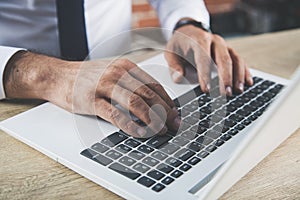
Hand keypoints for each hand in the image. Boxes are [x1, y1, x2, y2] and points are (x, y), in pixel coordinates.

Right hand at [4, 51, 179, 137]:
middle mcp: (117, 74)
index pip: (153, 84)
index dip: (167, 100)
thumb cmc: (87, 77)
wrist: (57, 76)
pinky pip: (115, 114)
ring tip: (161, 129)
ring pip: (136, 103)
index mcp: (125, 67)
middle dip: (165, 111)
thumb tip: (153, 100)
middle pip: (149, 94)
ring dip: (152, 118)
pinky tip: (139, 132)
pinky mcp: (92, 101)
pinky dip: (130, 125)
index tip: (175, 112)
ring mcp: (104, 86)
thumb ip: (131, 83)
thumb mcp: (112, 72)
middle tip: (175, 124)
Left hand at [165, 22, 252, 95]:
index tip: (206, 89)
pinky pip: (241, 60)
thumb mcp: (170, 52)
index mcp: (199, 39)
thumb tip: (179, 78)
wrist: (189, 31)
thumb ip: (173, 66)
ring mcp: (224, 45)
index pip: (203, 57)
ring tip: (238, 91)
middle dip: (225, 77)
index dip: (205, 74)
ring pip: (236, 59)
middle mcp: (214, 41)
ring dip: (238, 76)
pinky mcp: (230, 51)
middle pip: (223, 58)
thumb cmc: (180, 44)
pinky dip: (245, 72)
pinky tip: (248, 83)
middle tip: (225, 93)